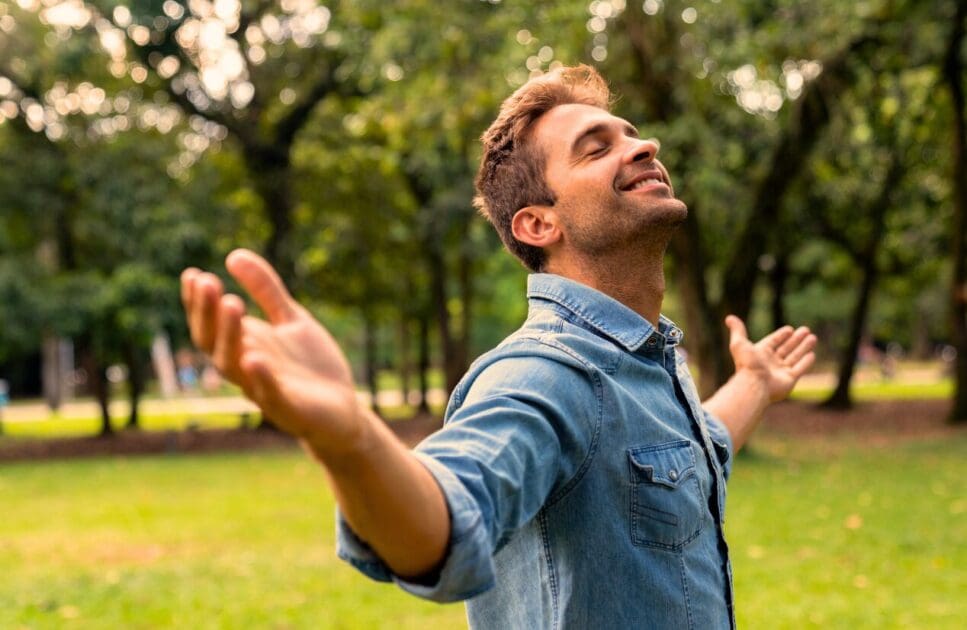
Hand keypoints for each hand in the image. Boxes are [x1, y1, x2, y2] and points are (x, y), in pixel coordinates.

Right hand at [181, 249, 364, 456]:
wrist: (344, 411)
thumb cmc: (311, 366)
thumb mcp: (290, 319)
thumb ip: (266, 290)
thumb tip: (233, 254)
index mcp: (245, 345)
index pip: (210, 324)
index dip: (198, 303)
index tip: (192, 274)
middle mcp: (246, 367)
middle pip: (213, 342)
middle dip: (208, 313)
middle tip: (207, 282)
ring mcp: (264, 389)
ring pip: (233, 366)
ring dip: (229, 336)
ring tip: (231, 303)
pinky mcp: (289, 408)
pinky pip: (268, 394)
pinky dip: (260, 377)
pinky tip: (254, 357)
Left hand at [724, 315, 816, 401]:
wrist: (754, 384)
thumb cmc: (747, 364)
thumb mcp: (739, 344)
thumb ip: (737, 330)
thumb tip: (729, 318)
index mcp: (761, 353)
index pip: (773, 342)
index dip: (781, 335)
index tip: (790, 329)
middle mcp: (771, 363)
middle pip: (786, 348)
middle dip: (796, 339)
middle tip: (806, 330)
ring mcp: (780, 372)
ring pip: (795, 357)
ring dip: (804, 347)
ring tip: (813, 337)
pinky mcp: (789, 380)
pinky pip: (799, 369)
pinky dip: (806, 362)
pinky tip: (812, 354)